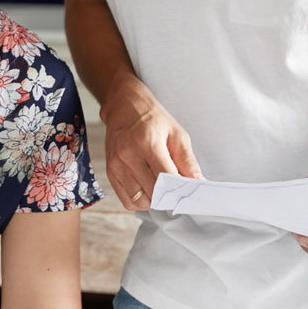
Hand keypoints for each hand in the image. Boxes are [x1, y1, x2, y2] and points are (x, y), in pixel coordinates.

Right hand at [101, 75, 202, 210]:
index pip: (165, 178)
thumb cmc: (152, 119)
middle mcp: (128, 156)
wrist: (123, 107)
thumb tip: (197, 182)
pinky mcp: (110, 172)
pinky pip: (127, 200)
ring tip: (160, 188)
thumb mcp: (177, 134)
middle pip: (153, 192)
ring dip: (154, 200)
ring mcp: (117, 166)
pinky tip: (147, 189)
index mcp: (148, 143)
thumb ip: (188, 160)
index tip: (186, 192)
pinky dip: (140, 201)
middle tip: (175, 190)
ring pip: (139, 200)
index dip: (178, 189)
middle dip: (168, 196)